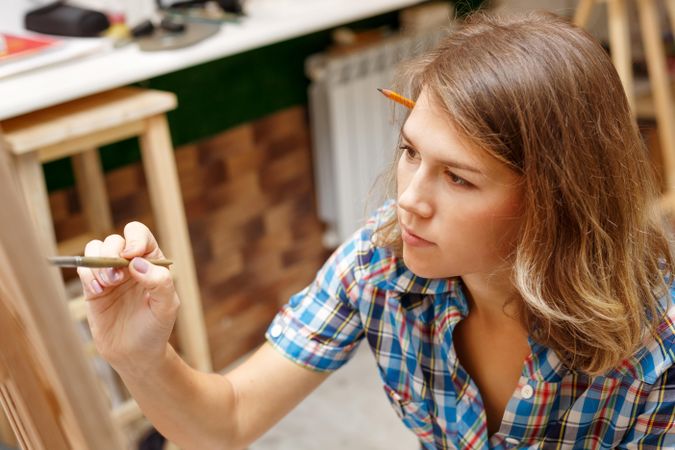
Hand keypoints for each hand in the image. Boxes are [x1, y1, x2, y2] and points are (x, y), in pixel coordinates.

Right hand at [77, 222, 179, 376]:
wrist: (135, 353)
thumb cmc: (156, 328)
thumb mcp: (166, 306)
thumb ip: (160, 281)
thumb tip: (137, 263)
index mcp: (152, 261)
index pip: (139, 235)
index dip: (134, 239)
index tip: (132, 256)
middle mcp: (129, 264)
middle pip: (114, 240)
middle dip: (112, 254)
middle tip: (117, 278)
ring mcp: (110, 274)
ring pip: (95, 249)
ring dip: (98, 263)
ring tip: (107, 285)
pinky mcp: (93, 288)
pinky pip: (84, 268)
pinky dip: (88, 275)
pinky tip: (98, 292)